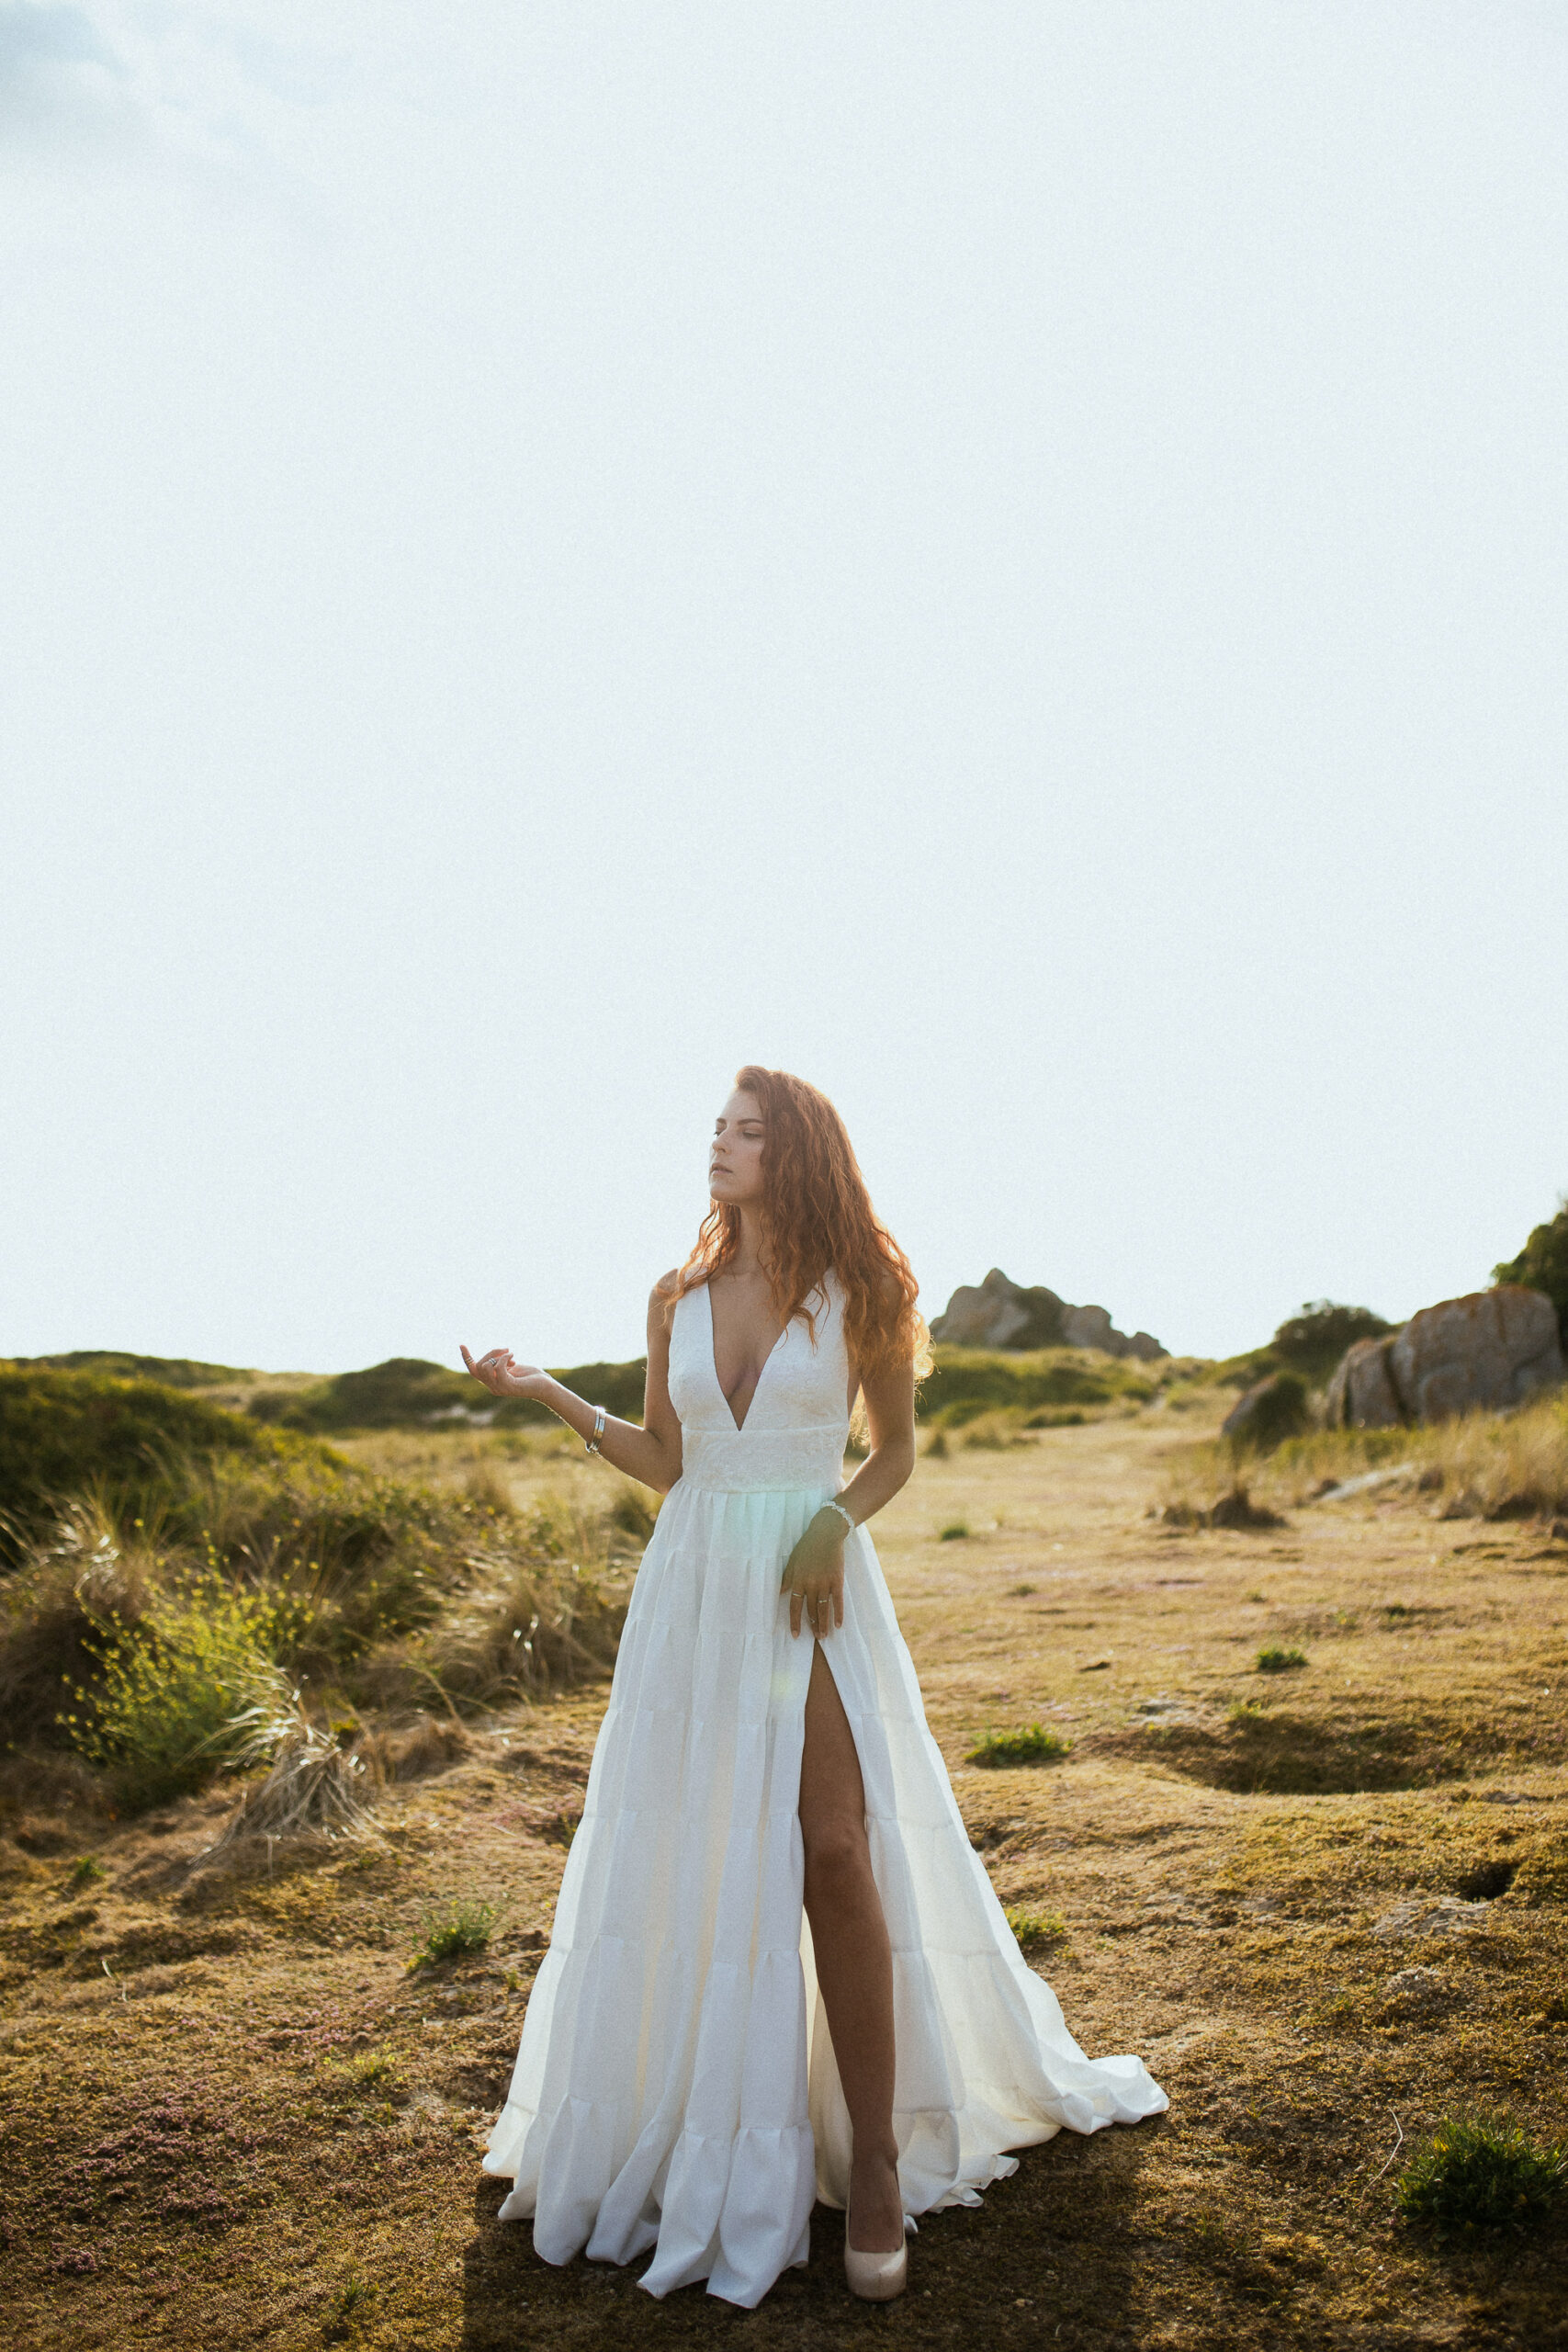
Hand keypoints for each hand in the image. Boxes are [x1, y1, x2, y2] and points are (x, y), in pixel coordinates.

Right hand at [460, 1345, 547, 1399]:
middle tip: (507, 1350)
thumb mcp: (513, 1368)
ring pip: (485, 1366)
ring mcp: (499, 1388)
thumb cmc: (532, 1377)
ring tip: (511, 1354)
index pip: (473, 1371)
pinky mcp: (508, 1386)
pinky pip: (497, 1367)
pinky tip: (514, 1357)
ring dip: (497, 1355)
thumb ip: (501, 1364)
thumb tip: (493, 1355)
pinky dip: (505, 1358)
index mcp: (493, 1382)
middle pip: (479, 1366)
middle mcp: (493, 1387)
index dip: (466, 1358)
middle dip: (491, 1353)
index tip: (462, 1345)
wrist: (546, 1387)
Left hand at [781, 1511, 846, 1638]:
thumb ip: (787, 1578)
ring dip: (824, 1624)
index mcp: (798, 1580)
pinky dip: (838, 1613)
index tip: (795, 1635)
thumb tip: (780, 1593)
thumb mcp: (793, 1561)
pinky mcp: (837, 1580)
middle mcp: (811, 1584)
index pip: (794, 1606)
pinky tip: (838, 1624)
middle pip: (811, 1610)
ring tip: (824, 1636)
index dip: (795, 1621)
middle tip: (815, 1639)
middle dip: (813, 1626)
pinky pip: (838, 1601)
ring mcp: (825, 1583)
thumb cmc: (807, 1546)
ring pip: (823, 1609)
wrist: (826, 1534)